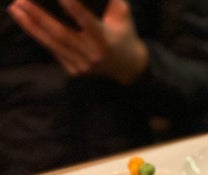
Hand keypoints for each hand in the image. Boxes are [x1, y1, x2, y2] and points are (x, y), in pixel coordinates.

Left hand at [7, 0, 148, 83]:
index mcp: (105, 39)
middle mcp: (93, 54)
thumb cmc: (123, 34)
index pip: (87, 22)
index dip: (73, 9)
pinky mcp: (75, 71)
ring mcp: (83, 65)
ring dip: (32, 27)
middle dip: (39, 17)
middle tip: (20, 1)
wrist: (128, 68)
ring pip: (53, 44)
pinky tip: (27, 23)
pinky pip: (54, 52)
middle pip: (62, 34)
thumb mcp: (123, 14)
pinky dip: (39, 37)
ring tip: (16, 10)